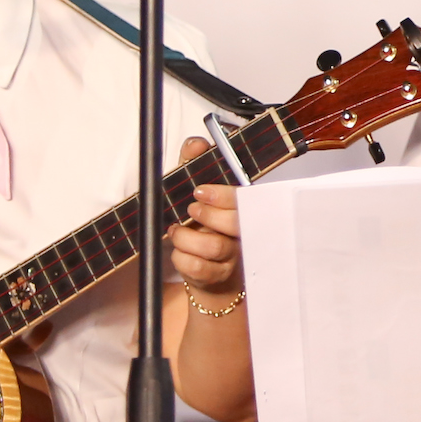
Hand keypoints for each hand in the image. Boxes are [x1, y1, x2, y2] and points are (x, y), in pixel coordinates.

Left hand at [168, 136, 242, 304]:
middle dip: (207, 216)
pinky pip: (198, 267)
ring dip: (187, 237)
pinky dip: (181, 257)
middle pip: (235, 225)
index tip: (200, 191)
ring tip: (177, 231)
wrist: (208, 273)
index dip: (223, 196)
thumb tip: (195, 144)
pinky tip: (179, 251)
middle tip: (191, 210)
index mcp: (240, 211)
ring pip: (213, 247)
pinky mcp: (216, 277)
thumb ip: (194, 165)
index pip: (243, 201)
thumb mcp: (197, 194)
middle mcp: (240, 235)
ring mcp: (231, 258)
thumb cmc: (205, 229)